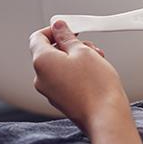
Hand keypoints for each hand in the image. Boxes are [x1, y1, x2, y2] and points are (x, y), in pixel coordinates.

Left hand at [29, 20, 128, 134]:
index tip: (68, 28)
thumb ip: (67, 37)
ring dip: (76, 58)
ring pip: (59, 65)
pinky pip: (64, 79)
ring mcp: (50, 91)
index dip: (53, 30)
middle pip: (50, 51)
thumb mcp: (83, 51)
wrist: (105, 116)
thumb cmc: (96, 86)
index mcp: (42, 62)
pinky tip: (94, 73)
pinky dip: (77, 72)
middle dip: (69, 45)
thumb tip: (59, 27)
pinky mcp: (61, 100)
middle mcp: (41, 78)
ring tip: (96, 60)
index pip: (37, 37)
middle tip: (89, 46)